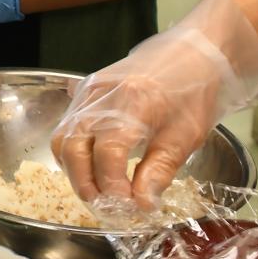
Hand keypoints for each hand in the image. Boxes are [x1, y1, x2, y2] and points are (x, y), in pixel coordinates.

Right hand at [52, 0, 257, 209]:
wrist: (194, 52)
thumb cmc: (195, 93)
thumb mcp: (185, 137)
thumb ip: (159, 171)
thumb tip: (140, 204)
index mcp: (132, 105)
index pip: (107, 154)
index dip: (112, 186)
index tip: (127, 206)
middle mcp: (101, 95)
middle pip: (72, 146)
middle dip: (84, 182)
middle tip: (105, 205)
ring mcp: (89, 90)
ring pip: (62, 136)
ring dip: (73, 168)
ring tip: (97, 189)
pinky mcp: (86, 89)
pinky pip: (67, 123)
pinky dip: (73, 150)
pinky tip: (92, 164)